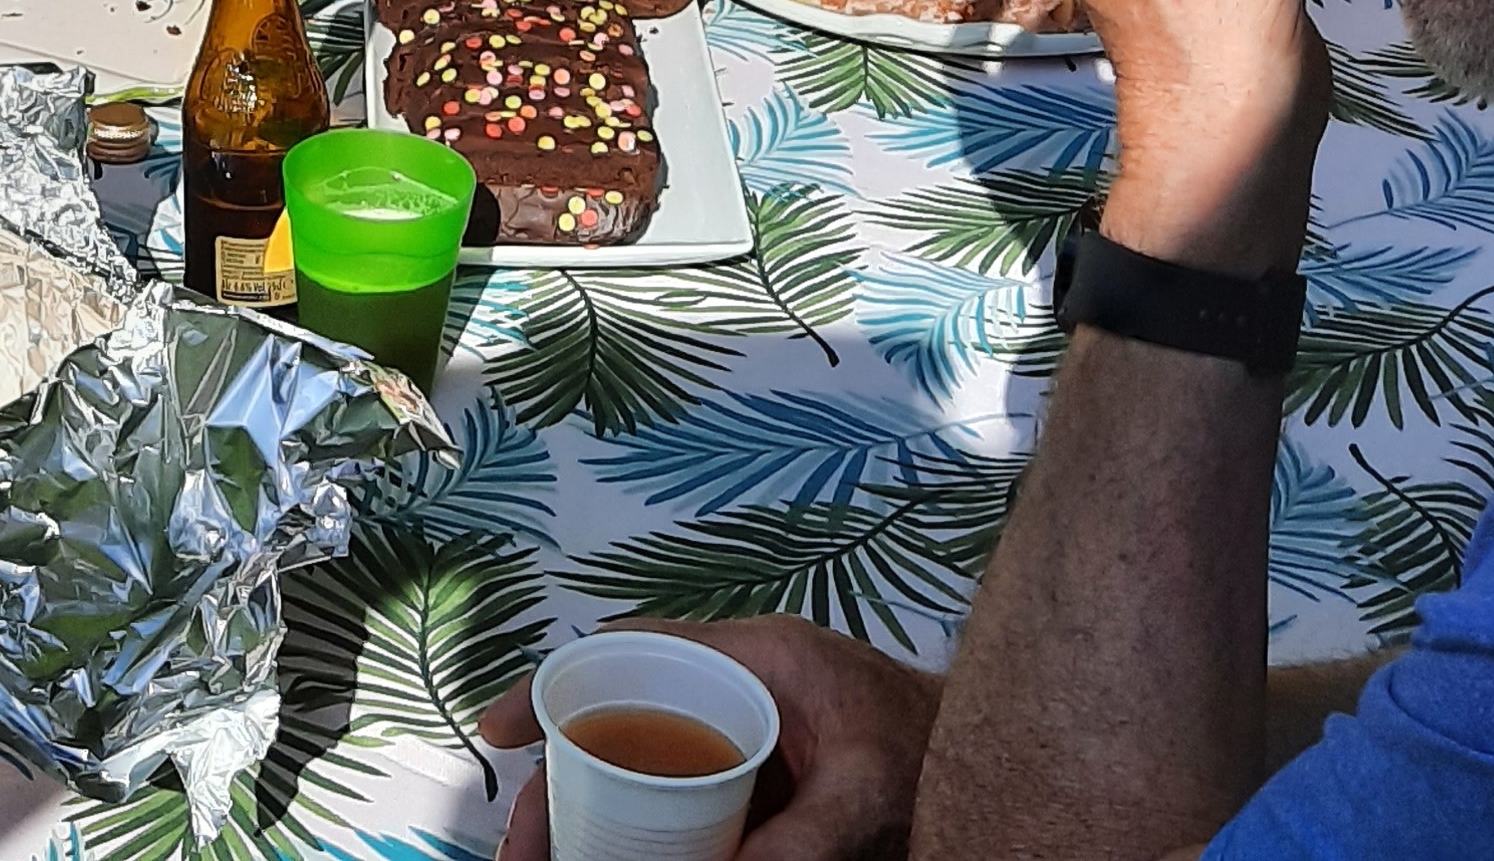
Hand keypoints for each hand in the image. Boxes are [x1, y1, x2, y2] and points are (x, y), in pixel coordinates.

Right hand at [476, 618, 942, 860]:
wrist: (996, 762)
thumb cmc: (939, 749)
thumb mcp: (869, 790)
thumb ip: (803, 839)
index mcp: (752, 657)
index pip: (627, 653)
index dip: (552, 686)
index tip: (497, 730)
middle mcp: (732, 688)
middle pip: (616, 722)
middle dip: (556, 783)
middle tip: (520, 851)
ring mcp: (739, 734)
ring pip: (635, 765)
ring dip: (585, 814)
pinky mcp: (752, 779)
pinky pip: (672, 797)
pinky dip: (630, 829)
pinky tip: (604, 857)